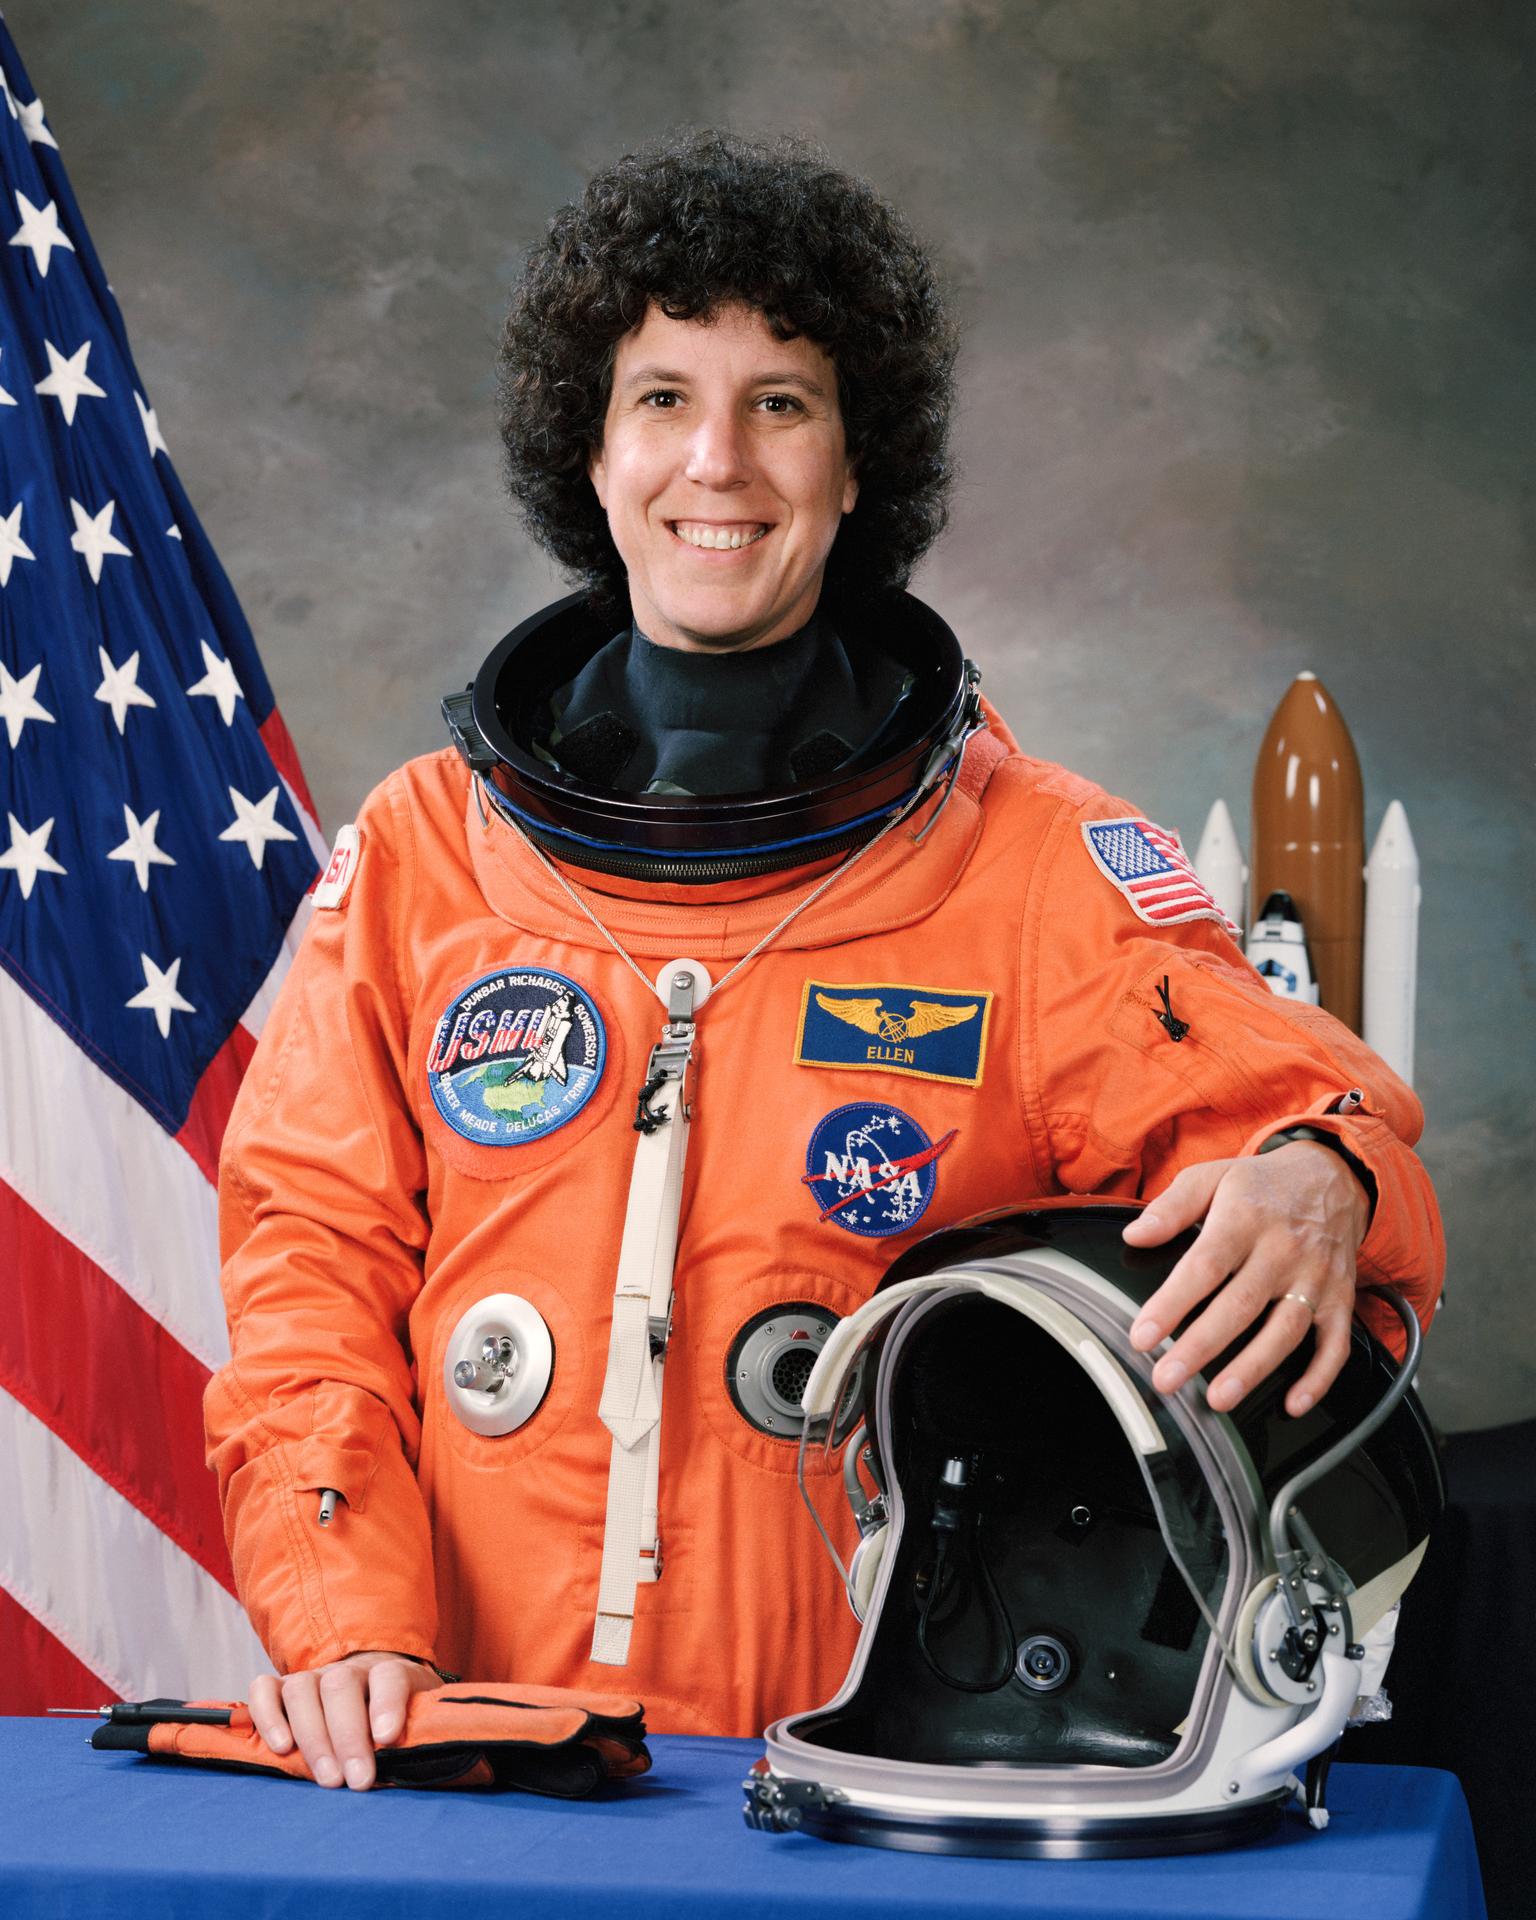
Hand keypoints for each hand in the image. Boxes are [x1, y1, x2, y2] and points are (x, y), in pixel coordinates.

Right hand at [248, 1650, 441, 1790]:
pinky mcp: (281, 1689)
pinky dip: (268, 1716)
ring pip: (303, 1688)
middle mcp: (348, 1669)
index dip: (388, 1704)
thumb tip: (421, 1765)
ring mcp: (313, 1677)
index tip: (387, 1738)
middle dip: (348, 1737)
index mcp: (389, 1672)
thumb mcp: (417, 1720)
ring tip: (327, 1777)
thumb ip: (418, 1735)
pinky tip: (281, 1748)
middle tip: (357, 1781)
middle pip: (342, 1686)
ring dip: (313, 1736)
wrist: (369, 1691)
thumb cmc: (396, 1718)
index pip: (390, 1677)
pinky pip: (264, 1689)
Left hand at [1121, 1143, 1370, 1417]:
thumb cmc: (1262, 1185)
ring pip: (1285, 1330)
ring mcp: (1315, 1278)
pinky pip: (1335, 1344)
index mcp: (1245, 1219)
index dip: (1172, 1304)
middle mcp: (1283, 1251)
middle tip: (1168, 1379)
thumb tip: (1136, 1236)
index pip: (1204, 1266)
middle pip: (1240, 1305)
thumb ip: (1172, 1206)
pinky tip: (1293, 1404)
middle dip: (1202, 1347)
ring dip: (1253, 1369)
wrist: (1333, 1176)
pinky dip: (1318, 1378)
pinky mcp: (1340, 1298)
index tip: (1143, 1336)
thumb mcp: (1211, 1176)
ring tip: (1219, 1398)